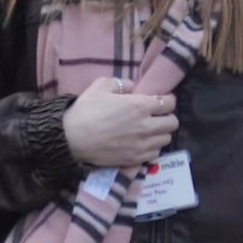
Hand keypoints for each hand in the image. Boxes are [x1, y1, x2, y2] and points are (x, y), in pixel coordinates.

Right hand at [61, 77, 177, 167]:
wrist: (70, 138)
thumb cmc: (85, 110)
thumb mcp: (102, 86)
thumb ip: (123, 83)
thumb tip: (134, 88)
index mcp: (141, 105)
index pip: (170, 103)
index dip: (166, 100)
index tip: (160, 101)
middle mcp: (146, 126)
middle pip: (173, 122)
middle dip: (166, 117)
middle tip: (155, 116)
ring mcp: (142, 145)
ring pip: (166, 139)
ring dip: (160, 133)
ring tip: (148, 130)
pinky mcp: (135, 159)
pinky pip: (155, 153)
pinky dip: (151, 148)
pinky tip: (141, 143)